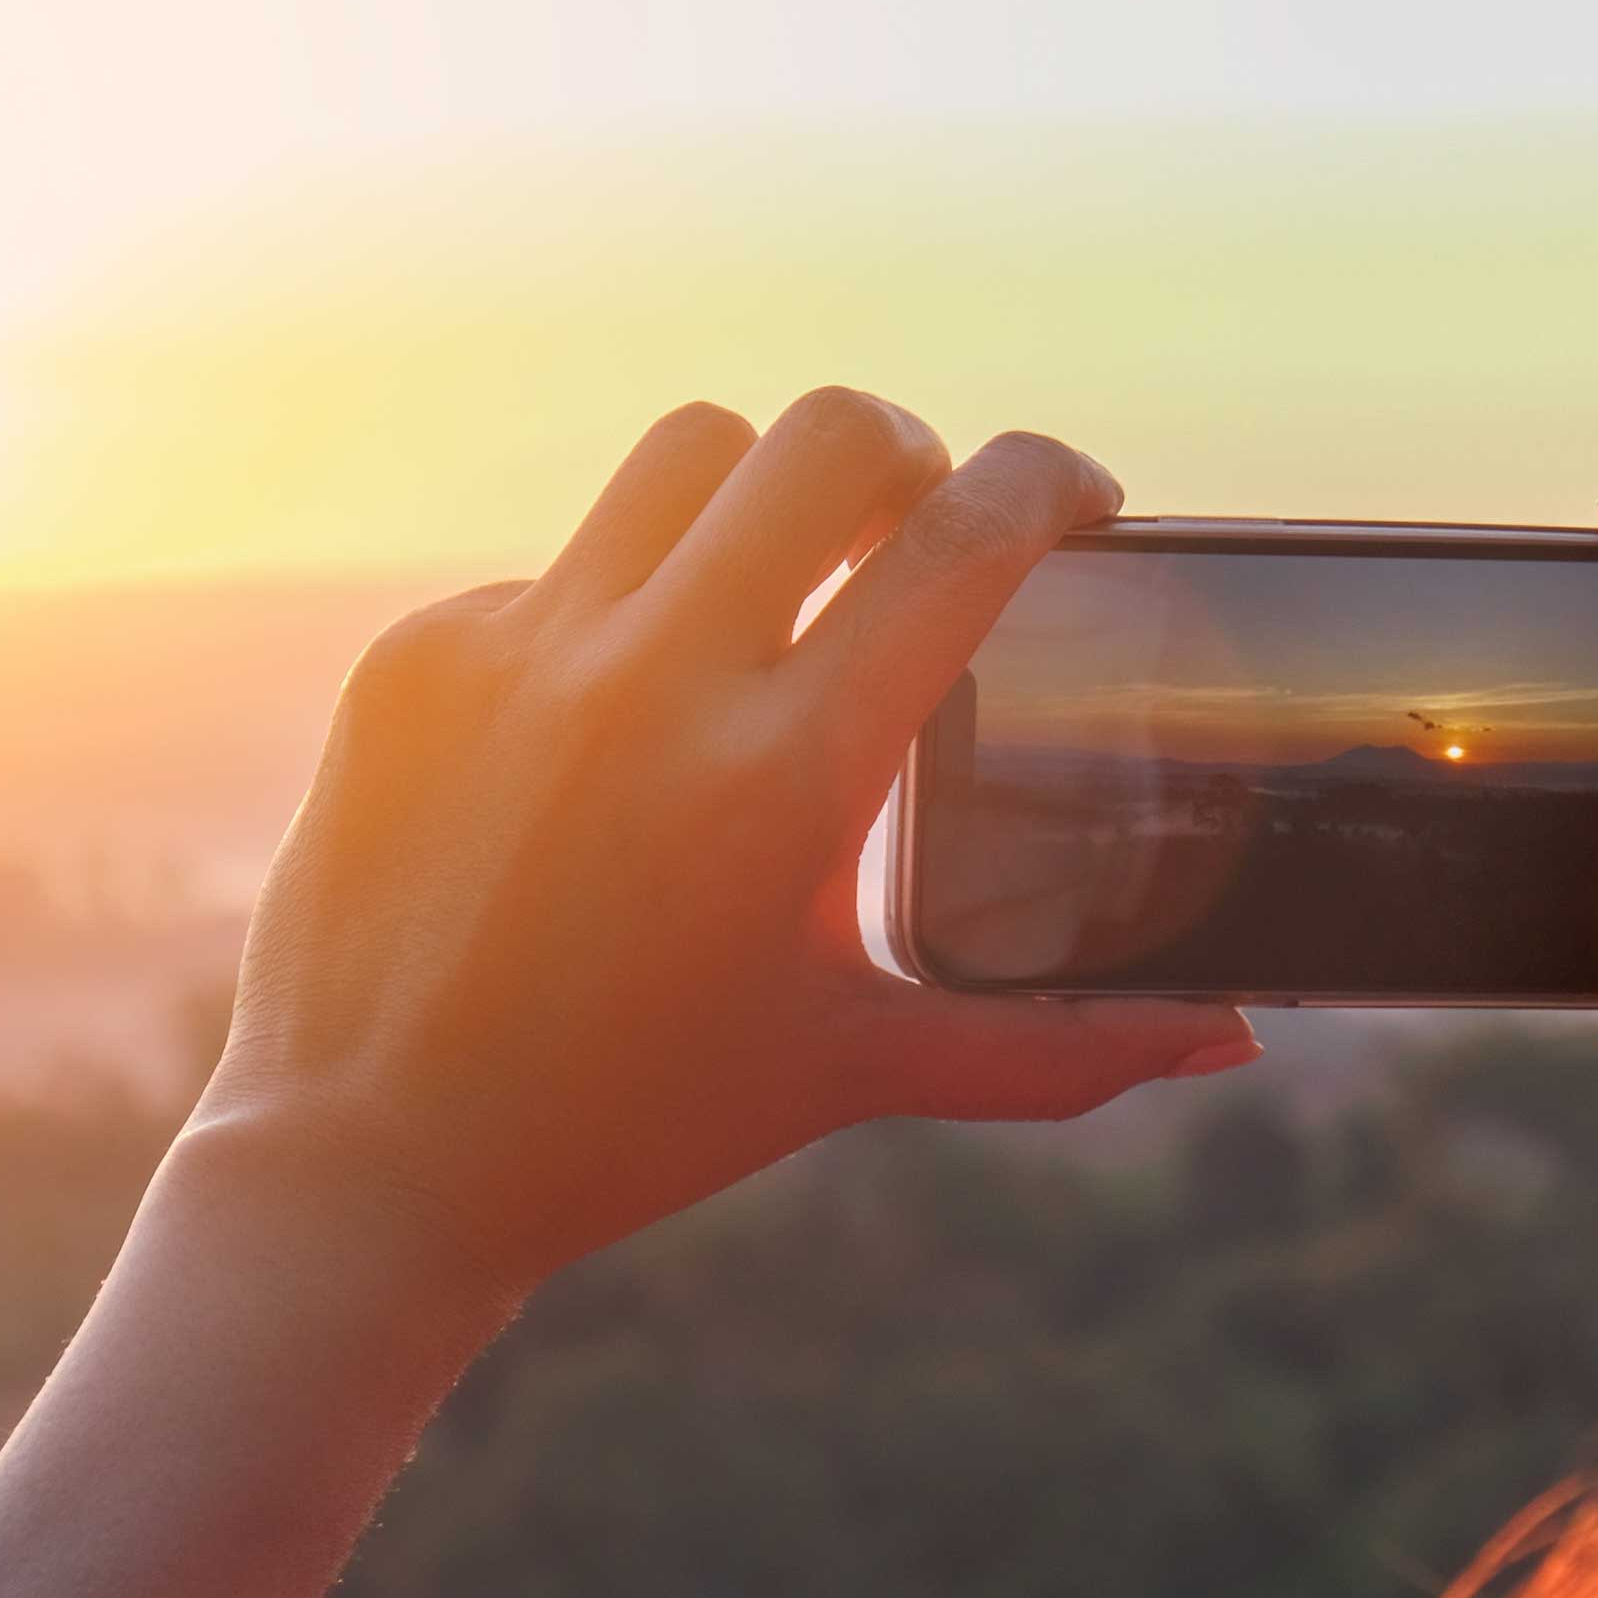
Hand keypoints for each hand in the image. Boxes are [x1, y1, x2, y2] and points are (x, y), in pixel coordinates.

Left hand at [190, 390, 1255, 1292]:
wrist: (367, 1163)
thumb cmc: (634, 1123)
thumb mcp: (853, 1068)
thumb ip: (1056, 1046)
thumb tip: (1230, 1041)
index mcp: (788, 775)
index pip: (962, 539)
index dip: (1047, 481)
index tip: (1077, 493)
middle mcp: (655, 682)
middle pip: (828, 433)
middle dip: (904, 452)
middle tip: (914, 517)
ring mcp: (523, 652)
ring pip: (687, 452)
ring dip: (758, 490)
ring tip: (773, 576)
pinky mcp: (418, 655)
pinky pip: (561, 564)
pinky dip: (617, 610)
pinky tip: (612, 720)